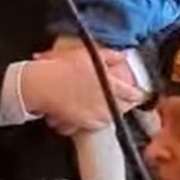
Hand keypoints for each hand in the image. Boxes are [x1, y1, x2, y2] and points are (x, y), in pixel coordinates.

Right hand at [21, 47, 143, 135]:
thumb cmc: (62, 67)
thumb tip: (123, 57)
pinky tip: (94, 113)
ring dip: (113, 111)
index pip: (133, 93)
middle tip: (122, 98)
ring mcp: (96, 115)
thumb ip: (109, 56)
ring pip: (113, 117)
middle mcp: (106, 102)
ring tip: (107, 105)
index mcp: (110, 83)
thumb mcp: (87, 54)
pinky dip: (99, 120)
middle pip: (126, 108)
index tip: (137, 93)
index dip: (137, 94)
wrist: (41, 85)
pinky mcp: (85, 125)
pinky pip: (99, 125)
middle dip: (126, 103)